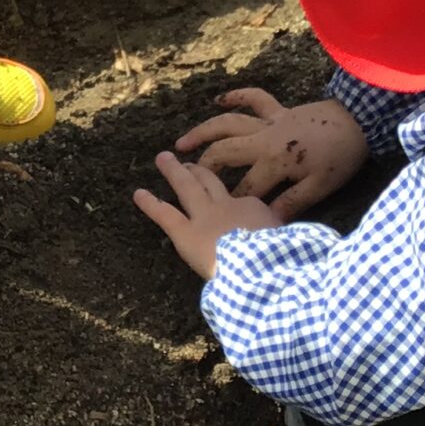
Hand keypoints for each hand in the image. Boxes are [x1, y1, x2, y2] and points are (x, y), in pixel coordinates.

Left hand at [133, 150, 282, 280]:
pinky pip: (165, 214)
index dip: (236, 200)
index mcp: (255, 210)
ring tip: (163, 158)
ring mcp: (205, 216)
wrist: (262, 266)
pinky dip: (150, 203)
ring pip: (187, 188)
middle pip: (211, 182)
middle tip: (189, 163)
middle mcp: (228, 206)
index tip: (232, 201)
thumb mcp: (287, 243)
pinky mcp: (187, 233)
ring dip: (175, 172)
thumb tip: (285, 246)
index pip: (244, 201)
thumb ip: (280, 238)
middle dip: (198, 171)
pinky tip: (137, 194)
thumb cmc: (280, 260)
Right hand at [174, 89, 369, 216]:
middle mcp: (264, 140)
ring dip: (203, 132)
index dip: (235, 204)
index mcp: (275, 162)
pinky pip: (253, 98)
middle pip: (224, 153)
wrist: (360, 121)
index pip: (246, 188)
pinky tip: (218, 100)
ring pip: (228, 123)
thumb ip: (291, 203)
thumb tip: (267, 220)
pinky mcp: (279, 110)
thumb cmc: (341, 157)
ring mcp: (270, 122)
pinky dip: (235, 96)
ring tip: (182, 144)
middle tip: (184, 179)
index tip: (221, 216)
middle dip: (204, 168)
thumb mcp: (320, 187)